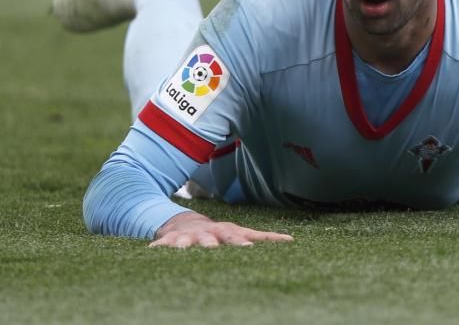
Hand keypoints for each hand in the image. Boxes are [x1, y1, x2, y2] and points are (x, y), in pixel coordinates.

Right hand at [149, 211, 293, 247]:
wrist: (185, 223)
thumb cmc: (219, 233)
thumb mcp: (239, 233)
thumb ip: (264, 237)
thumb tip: (292, 240)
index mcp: (226, 232)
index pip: (238, 237)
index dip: (242, 241)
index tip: (248, 247)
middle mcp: (208, 234)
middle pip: (212, 239)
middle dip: (213, 243)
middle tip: (214, 248)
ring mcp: (188, 237)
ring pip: (186, 242)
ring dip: (184, 245)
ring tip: (180, 250)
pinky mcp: (170, 241)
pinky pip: (162, 245)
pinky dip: (159, 248)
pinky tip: (152, 251)